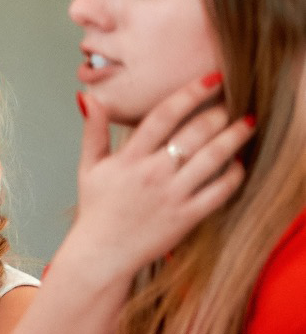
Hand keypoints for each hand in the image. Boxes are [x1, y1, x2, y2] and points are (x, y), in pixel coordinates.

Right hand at [71, 75, 251, 284]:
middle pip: (195, 133)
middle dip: (219, 113)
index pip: (163, 116)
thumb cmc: (97, 210)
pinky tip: (238, 163)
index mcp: (128, 159)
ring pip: (213, 157)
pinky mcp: (187, 217)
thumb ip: (92, 131)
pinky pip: (220, 190)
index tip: (211, 79)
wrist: (101, 254)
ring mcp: (172, 196)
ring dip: (235, 136)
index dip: (190, 93)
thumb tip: (87, 97)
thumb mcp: (88, 168)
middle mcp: (152, 175)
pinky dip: (234, 173)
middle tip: (230, 104)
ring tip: (247, 123)